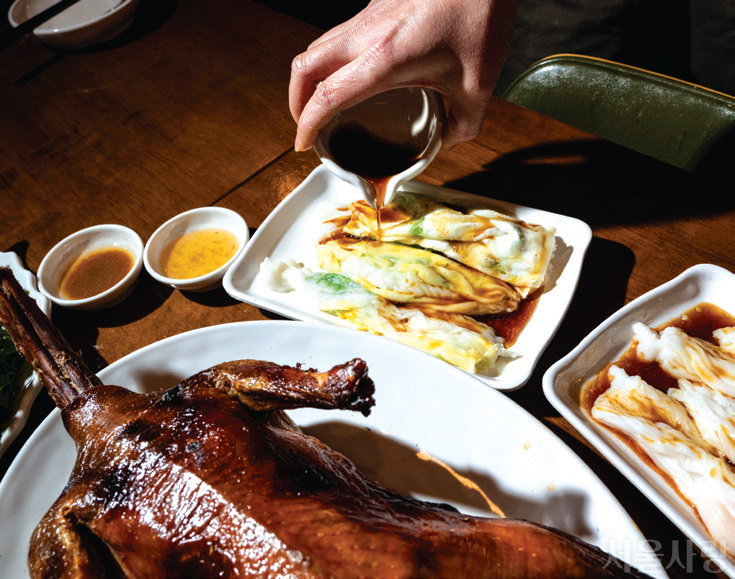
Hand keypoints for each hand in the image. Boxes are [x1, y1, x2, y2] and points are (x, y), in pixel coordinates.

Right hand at [289, 0, 517, 151]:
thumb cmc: (478, 14)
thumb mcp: (478, 83)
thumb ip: (464, 122)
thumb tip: (450, 140)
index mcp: (384, 59)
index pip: (326, 96)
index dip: (306, 124)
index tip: (303, 142)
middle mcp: (366, 34)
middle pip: (304, 67)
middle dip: (295, 100)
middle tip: (305, 122)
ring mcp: (367, 16)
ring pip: (317, 47)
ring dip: (310, 77)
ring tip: (321, 100)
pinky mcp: (375, 4)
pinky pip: (339, 34)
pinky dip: (331, 58)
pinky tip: (353, 71)